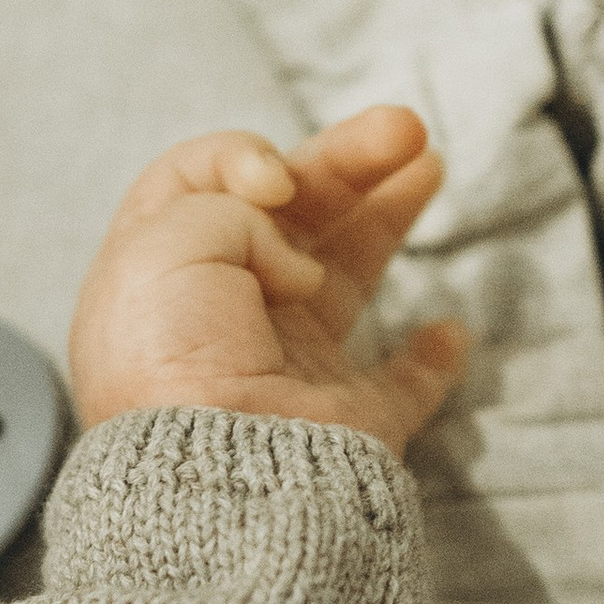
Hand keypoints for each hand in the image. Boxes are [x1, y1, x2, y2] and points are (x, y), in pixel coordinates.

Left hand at [69, 106, 470, 460]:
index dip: (240, 158)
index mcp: (154, 278)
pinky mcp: (348, 422)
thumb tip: (295, 261)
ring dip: (386, 215)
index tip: (270, 184)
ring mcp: (286, 369)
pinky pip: (398, 387)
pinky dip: (430, 359)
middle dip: (341, 163)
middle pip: (285, 218)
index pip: (197, 185)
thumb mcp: (166, 237)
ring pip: (344, 275)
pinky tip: (449, 331)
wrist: (218, 475)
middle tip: (401, 128)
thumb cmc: (172, 356)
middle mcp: (217, 317)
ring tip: (427, 159)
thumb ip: (227, 206)